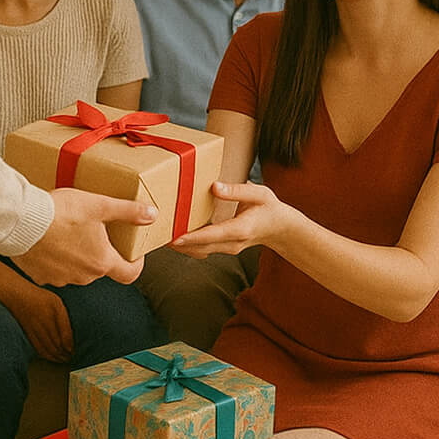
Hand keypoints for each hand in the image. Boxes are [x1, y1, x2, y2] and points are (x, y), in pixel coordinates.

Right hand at [2, 284, 73, 362]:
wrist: (17, 295)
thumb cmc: (41, 298)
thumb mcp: (57, 304)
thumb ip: (64, 321)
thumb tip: (70, 341)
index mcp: (53, 313)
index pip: (64, 336)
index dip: (71, 346)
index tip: (76, 350)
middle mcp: (43, 323)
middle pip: (56, 345)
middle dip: (65, 354)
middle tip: (73, 358)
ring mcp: (34, 329)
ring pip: (47, 349)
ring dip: (57, 357)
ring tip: (64, 359)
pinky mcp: (28, 334)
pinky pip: (38, 348)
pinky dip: (46, 355)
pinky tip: (53, 357)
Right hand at [12, 189, 154, 286]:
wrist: (21, 221)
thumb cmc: (61, 212)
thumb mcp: (99, 205)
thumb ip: (128, 211)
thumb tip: (153, 214)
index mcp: (101, 261)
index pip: (130, 274)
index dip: (136, 264)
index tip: (134, 252)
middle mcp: (83, 277)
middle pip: (101, 268)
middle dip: (102, 252)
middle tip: (96, 230)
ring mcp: (61, 279)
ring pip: (77, 270)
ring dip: (78, 255)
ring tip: (70, 232)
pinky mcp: (40, 276)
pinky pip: (54, 270)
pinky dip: (56, 259)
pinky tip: (50, 240)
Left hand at [170, 181, 290, 257]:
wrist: (281, 229)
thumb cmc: (269, 207)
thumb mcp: (259, 193)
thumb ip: (237, 190)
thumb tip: (215, 187)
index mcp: (242, 229)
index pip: (214, 234)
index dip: (193, 237)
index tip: (175, 237)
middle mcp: (233, 243)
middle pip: (201, 247)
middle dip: (179, 243)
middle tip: (157, 235)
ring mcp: (228, 249)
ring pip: (200, 251)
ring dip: (181, 246)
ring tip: (160, 236)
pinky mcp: (224, 248)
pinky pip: (203, 249)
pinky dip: (188, 245)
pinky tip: (175, 236)